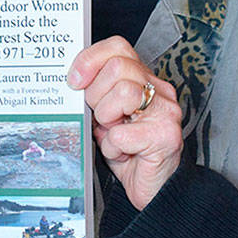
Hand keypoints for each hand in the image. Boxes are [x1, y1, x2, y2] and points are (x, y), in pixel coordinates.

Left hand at [69, 36, 182, 209]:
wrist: (155, 189)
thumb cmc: (130, 153)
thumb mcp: (107, 117)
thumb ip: (96, 96)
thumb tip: (72, 84)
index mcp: (144, 80)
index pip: (118, 48)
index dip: (91, 60)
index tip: (75, 80)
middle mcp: (159, 91)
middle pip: (118, 67)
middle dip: (98, 95)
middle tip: (102, 119)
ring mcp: (166, 112)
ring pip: (124, 92)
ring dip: (108, 119)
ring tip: (114, 134)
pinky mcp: (166, 136)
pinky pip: (122, 133)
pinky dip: (114, 148)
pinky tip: (123, 154)